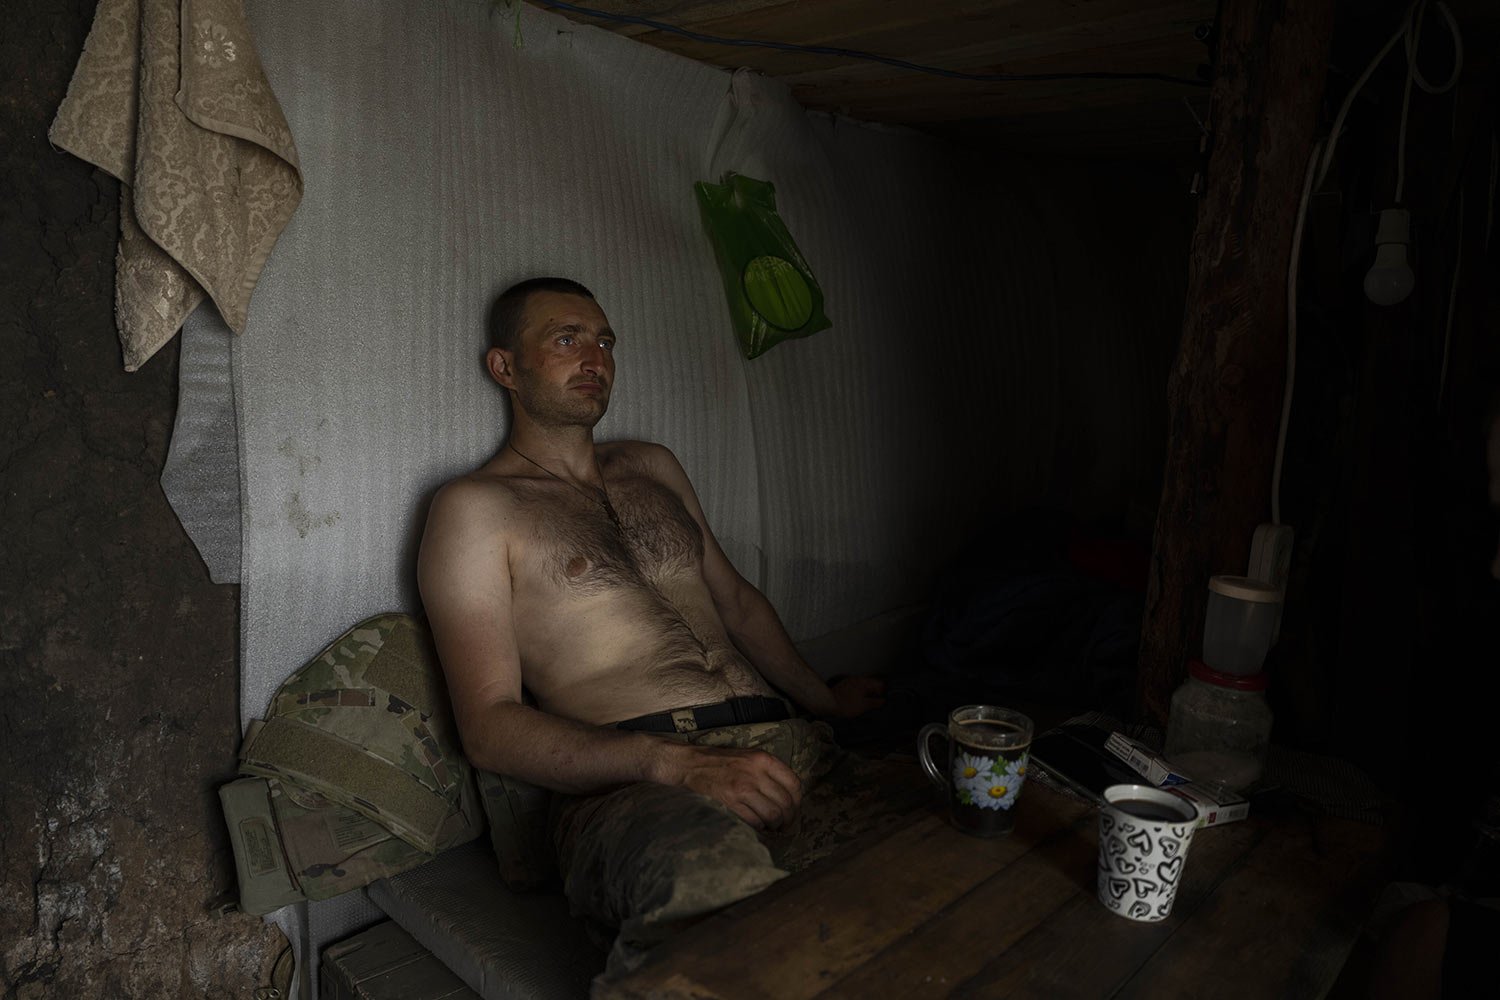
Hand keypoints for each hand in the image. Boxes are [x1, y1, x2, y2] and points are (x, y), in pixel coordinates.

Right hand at [661, 743, 802, 829]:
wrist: (691, 764)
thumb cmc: (721, 762)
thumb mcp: (749, 757)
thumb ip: (768, 771)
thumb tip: (788, 795)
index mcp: (763, 759)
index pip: (794, 783)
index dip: (798, 801)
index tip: (794, 809)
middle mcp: (756, 772)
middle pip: (786, 802)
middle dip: (789, 819)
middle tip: (785, 825)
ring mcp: (743, 787)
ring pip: (773, 814)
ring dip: (776, 826)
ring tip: (773, 829)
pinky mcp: (730, 801)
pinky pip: (755, 821)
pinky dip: (760, 829)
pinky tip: (758, 828)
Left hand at [827, 674, 885, 717]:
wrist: (829, 703)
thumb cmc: (845, 704)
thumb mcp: (864, 705)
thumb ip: (875, 702)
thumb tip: (883, 701)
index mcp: (864, 682)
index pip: (879, 683)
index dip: (883, 692)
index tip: (882, 699)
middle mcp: (857, 679)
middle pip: (871, 684)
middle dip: (875, 693)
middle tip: (875, 703)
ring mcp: (850, 682)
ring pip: (864, 686)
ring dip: (867, 694)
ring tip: (865, 704)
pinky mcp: (844, 686)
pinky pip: (856, 688)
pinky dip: (859, 694)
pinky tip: (857, 702)